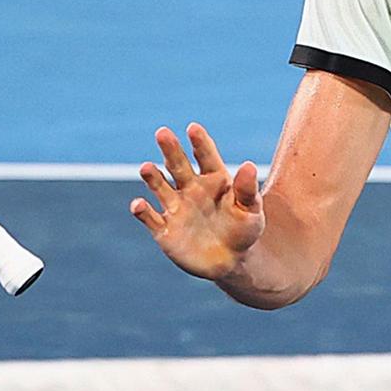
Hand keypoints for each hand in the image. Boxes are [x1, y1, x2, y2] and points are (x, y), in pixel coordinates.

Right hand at [130, 123, 263, 280]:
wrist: (231, 262)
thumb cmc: (244, 230)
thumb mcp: (252, 211)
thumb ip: (248, 190)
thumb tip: (248, 165)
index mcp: (214, 179)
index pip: (205, 156)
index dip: (199, 142)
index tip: (193, 128)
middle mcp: (191, 188)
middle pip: (177, 165)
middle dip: (170, 150)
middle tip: (162, 132)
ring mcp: (176, 207)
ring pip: (160, 187)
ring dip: (152, 177)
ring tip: (146, 168)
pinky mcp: (164, 229)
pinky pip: (150, 218)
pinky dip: (142, 211)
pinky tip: (138, 205)